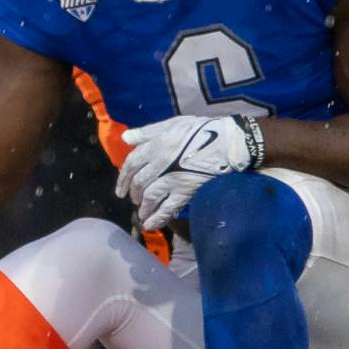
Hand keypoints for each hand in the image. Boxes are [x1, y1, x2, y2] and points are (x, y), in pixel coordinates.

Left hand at [115, 114, 255, 231]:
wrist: (227, 142)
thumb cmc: (200, 130)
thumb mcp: (172, 123)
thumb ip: (147, 132)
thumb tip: (125, 138)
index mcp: (156, 144)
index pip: (132, 162)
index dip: (124, 176)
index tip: (121, 187)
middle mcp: (160, 162)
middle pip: (140, 181)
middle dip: (133, 192)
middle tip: (133, 199)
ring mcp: (172, 177)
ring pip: (150, 196)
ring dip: (144, 207)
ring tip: (141, 213)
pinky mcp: (185, 189)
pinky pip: (168, 207)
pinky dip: (157, 217)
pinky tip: (150, 224)